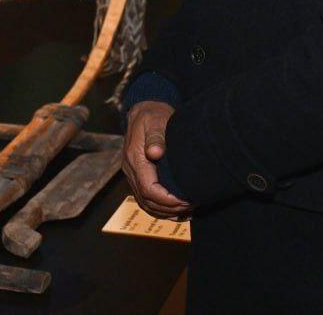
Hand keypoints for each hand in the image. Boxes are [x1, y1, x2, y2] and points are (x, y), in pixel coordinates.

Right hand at [123, 101, 191, 219]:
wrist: (143, 111)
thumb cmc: (153, 115)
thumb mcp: (156, 121)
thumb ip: (156, 137)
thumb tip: (154, 152)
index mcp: (134, 159)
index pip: (148, 189)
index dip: (167, 200)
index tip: (186, 200)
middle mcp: (130, 170)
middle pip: (147, 201)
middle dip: (170, 208)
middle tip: (192, 205)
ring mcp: (132, 175)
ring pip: (145, 204)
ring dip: (165, 211)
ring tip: (186, 209)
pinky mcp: (138, 176)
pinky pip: (146, 199)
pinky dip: (160, 209)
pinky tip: (176, 210)